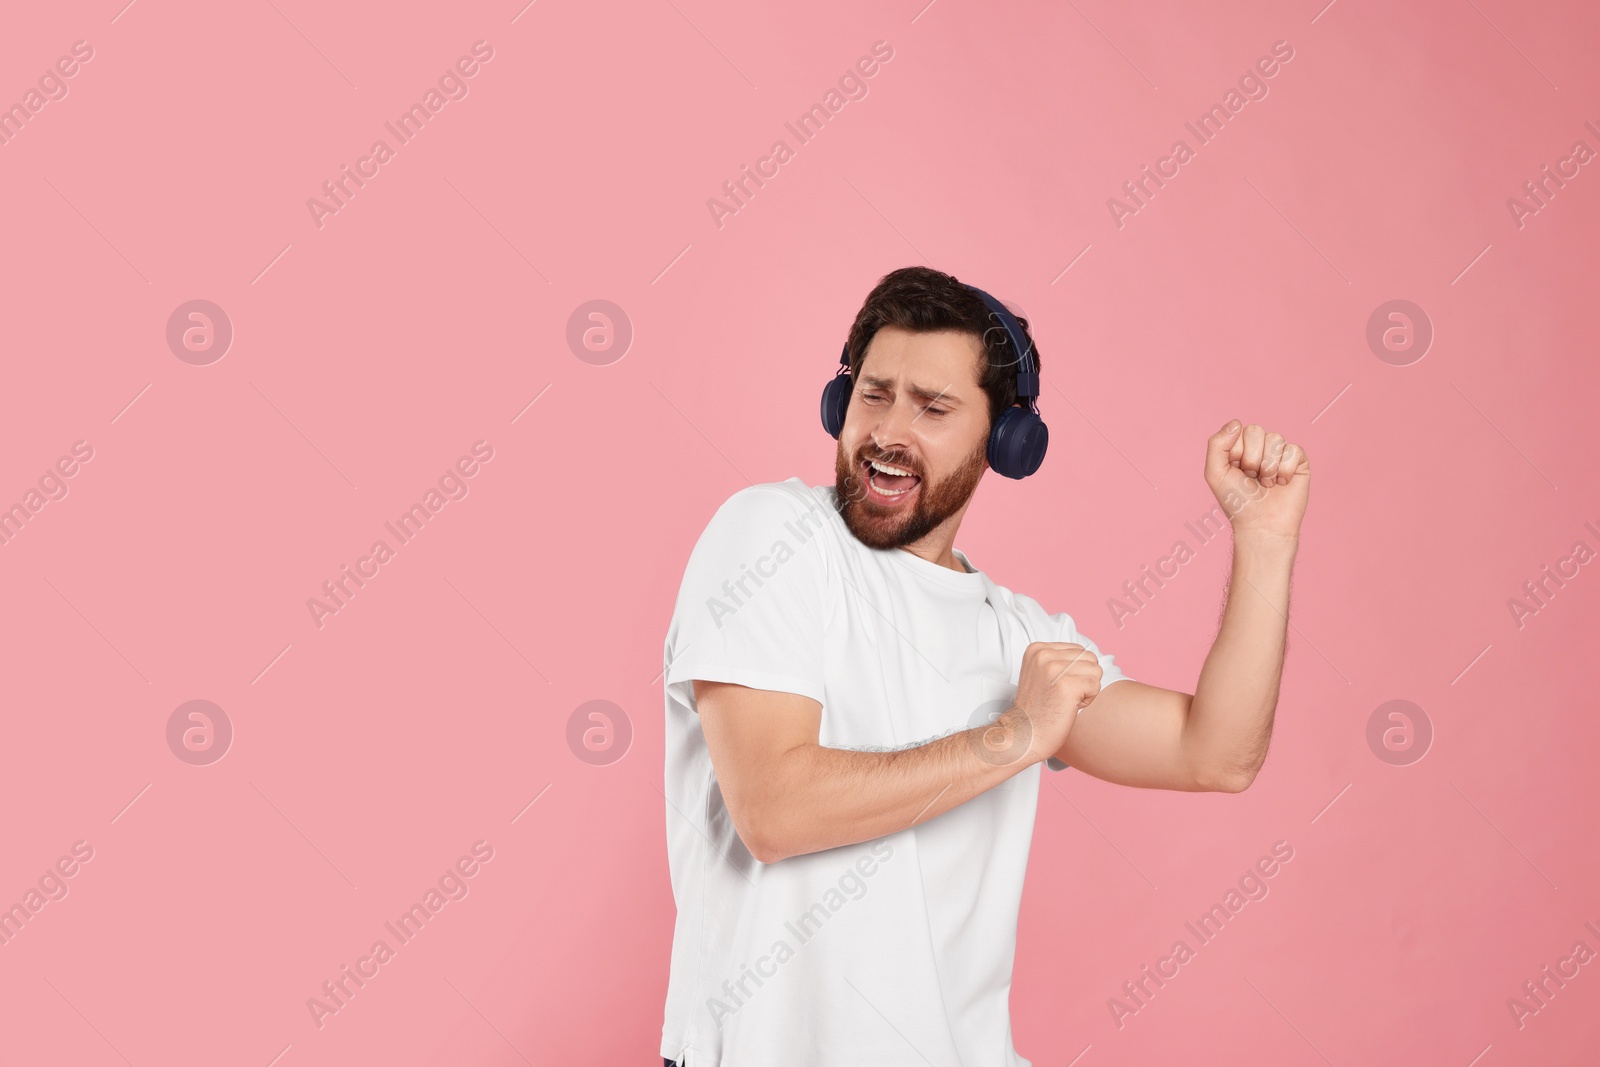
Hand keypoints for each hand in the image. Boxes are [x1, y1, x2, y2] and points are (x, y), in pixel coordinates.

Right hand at [972, 642, 1101, 768]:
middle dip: (1083, 679)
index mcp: (1037, 649)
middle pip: (1090, 658)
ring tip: (1065, 700)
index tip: (1056, 686)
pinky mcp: (1067, 685)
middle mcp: (1044, 655)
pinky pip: (1096, 686)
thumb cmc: (1037, 709)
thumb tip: (1092, 658)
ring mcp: (1054, 669)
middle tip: (1062, 695)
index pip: (1079, 650)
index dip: (1075, 671)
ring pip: (1095, 671)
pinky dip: (1087, 701)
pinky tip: (1069, 707)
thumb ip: (1061, 660)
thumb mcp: (1042, 673)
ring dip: (1086, 690)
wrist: (1023, 735)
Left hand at [1204, 419, 1309, 541]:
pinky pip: (1294, 450)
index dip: (1236, 453)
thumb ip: (1217, 444)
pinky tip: (1281, 483)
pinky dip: (1284, 470)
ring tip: (1266, 483)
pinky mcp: (1299, 461)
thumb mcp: (1216, 473)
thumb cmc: (1237, 502)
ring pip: (1276, 439)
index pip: (1239, 430)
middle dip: (1251, 459)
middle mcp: (1260, 446)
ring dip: (1268, 467)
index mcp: (1240, 446)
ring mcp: (1280, 452)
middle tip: (1252, 478)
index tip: (1236, 472)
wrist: (1261, 525)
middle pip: (1257, 430)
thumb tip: (1236, 422)